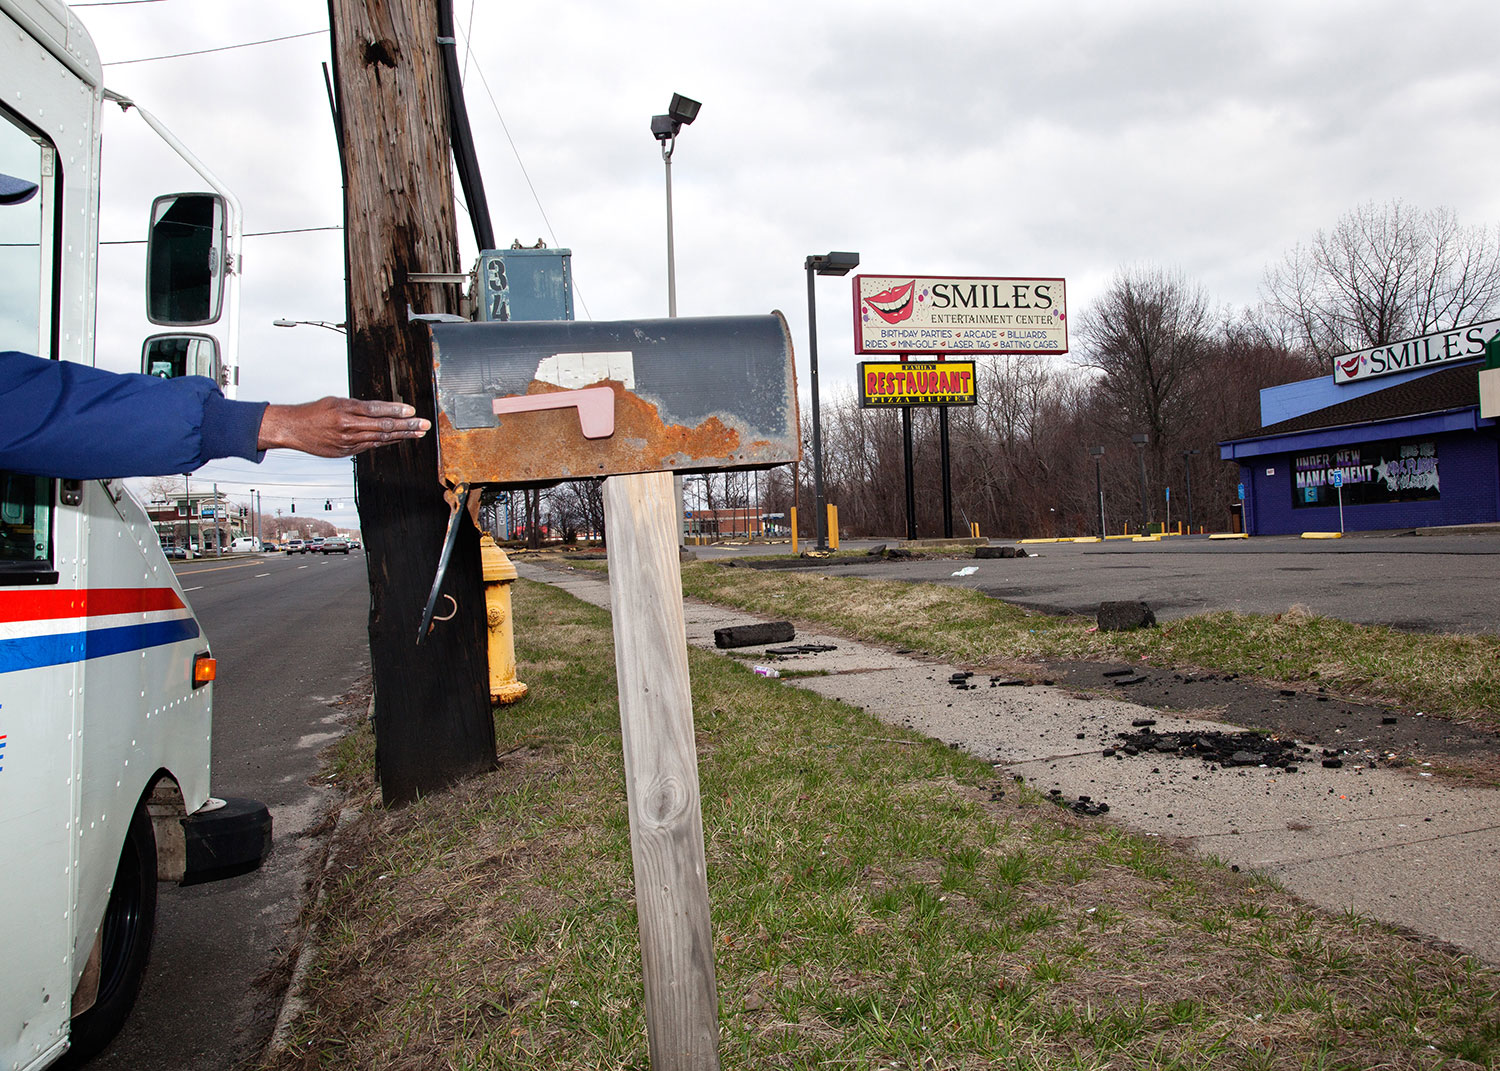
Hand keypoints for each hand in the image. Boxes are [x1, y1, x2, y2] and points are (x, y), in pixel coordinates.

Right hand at [257, 397, 430, 456]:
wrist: (293, 429)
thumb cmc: (314, 412)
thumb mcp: (336, 401)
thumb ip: (358, 407)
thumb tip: (381, 410)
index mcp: (345, 409)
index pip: (377, 410)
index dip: (396, 411)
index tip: (412, 411)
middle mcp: (348, 426)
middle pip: (383, 426)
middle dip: (407, 425)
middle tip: (424, 424)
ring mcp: (348, 441)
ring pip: (380, 438)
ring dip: (402, 435)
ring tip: (418, 433)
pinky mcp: (346, 451)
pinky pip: (371, 446)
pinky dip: (386, 442)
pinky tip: (398, 439)